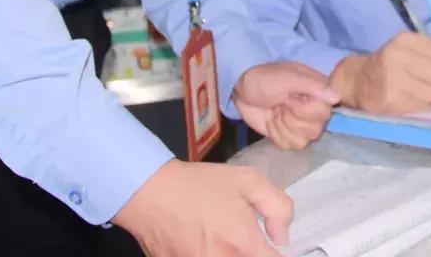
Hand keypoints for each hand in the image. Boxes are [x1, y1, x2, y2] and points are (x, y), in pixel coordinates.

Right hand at [113, 159, 289, 256]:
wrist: (150, 193)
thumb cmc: (200, 185)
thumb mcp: (248, 181)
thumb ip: (278, 208)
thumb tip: (281, 237)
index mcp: (243, 245)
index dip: (275, 253)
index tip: (270, 245)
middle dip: (251, 253)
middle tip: (244, 240)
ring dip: (231, 254)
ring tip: (219, 237)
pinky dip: (207, 255)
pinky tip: (202, 242)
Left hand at [234, 62, 338, 148]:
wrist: (242, 90)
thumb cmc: (265, 79)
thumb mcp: (288, 78)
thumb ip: (313, 86)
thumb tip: (336, 98)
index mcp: (318, 94)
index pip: (324, 113)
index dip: (304, 111)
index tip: (289, 99)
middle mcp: (314, 110)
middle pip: (314, 130)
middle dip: (291, 119)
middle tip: (280, 104)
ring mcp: (302, 124)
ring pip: (303, 141)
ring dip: (282, 127)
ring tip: (275, 111)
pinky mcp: (289, 135)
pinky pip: (290, 146)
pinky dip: (276, 134)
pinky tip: (272, 120)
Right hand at [329, 32, 430, 113]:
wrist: (358, 80)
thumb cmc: (390, 64)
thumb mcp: (409, 49)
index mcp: (405, 40)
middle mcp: (397, 56)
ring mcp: (392, 78)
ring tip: (428, 95)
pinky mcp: (389, 99)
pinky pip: (420, 106)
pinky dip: (424, 106)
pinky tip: (416, 101)